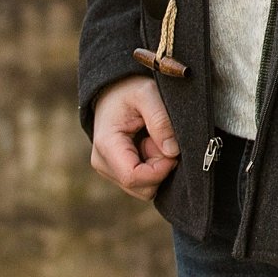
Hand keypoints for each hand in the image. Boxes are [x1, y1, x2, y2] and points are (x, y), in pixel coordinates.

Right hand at [90, 74, 179, 200]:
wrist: (114, 89)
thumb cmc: (129, 88)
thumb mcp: (147, 93)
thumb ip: (160, 120)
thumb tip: (172, 152)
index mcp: (107, 146)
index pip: (133, 177)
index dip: (159, 170)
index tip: (173, 152)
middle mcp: (103, 163)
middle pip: (142, 187)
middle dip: (160, 168)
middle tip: (162, 139)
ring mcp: (109, 170)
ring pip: (144, 187)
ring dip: (157, 166)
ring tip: (154, 139)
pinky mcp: (118, 171)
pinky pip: (143, 181)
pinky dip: (154, 166)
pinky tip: (150, 145)